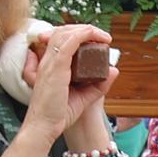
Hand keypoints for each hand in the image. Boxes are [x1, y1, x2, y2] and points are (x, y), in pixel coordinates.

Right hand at [20, 22, 113, 145]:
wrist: (44, 127)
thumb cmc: (57, 114)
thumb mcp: (83, 96)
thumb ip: (98, 84)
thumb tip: (113, 70)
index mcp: (49, 65)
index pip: (60, 39)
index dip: (77, 34)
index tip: (95, 40)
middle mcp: (47, 61)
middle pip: (62, 31)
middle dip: (82, 29)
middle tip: (100, 36)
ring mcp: (50, 63)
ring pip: (66, 32)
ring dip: (86, 30)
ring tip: (102, 36)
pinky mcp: (56, 67)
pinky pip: (69, 42)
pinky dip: (84, 35)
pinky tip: (96, 37)